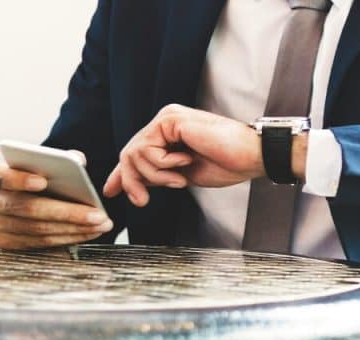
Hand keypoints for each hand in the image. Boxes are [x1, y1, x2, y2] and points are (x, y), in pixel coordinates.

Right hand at [0, 162, 113, 249]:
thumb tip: (78, 160)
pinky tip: (86, 233)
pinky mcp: (5, 241)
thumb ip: (52, 158)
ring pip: (38, 229)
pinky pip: (39, 242)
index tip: (42, 181)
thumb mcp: (26, 160)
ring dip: (74, 229)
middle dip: (69, 213)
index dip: (21, 179)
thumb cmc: (18, 173)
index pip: (4, 176)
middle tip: (98, 215)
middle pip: (30, 209)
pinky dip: (65, 238)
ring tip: (100, 225)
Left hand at [102, 105, 268, 206]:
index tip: (110, 191)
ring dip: (155, 175)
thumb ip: (158, 176)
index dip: (120, 174)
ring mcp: (167, 119)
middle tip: (142, 200)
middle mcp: (165, 123)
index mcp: (168, 134)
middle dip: (131, 181)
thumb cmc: (226, 165)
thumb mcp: (182, 176)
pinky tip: (185, 162)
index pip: (136, 152)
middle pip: (129, 154)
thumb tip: (135, 185)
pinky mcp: (170, 120)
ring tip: (179, 180)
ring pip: (134, 153)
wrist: (249, 157)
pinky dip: (163, 165)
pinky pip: (148, 149)